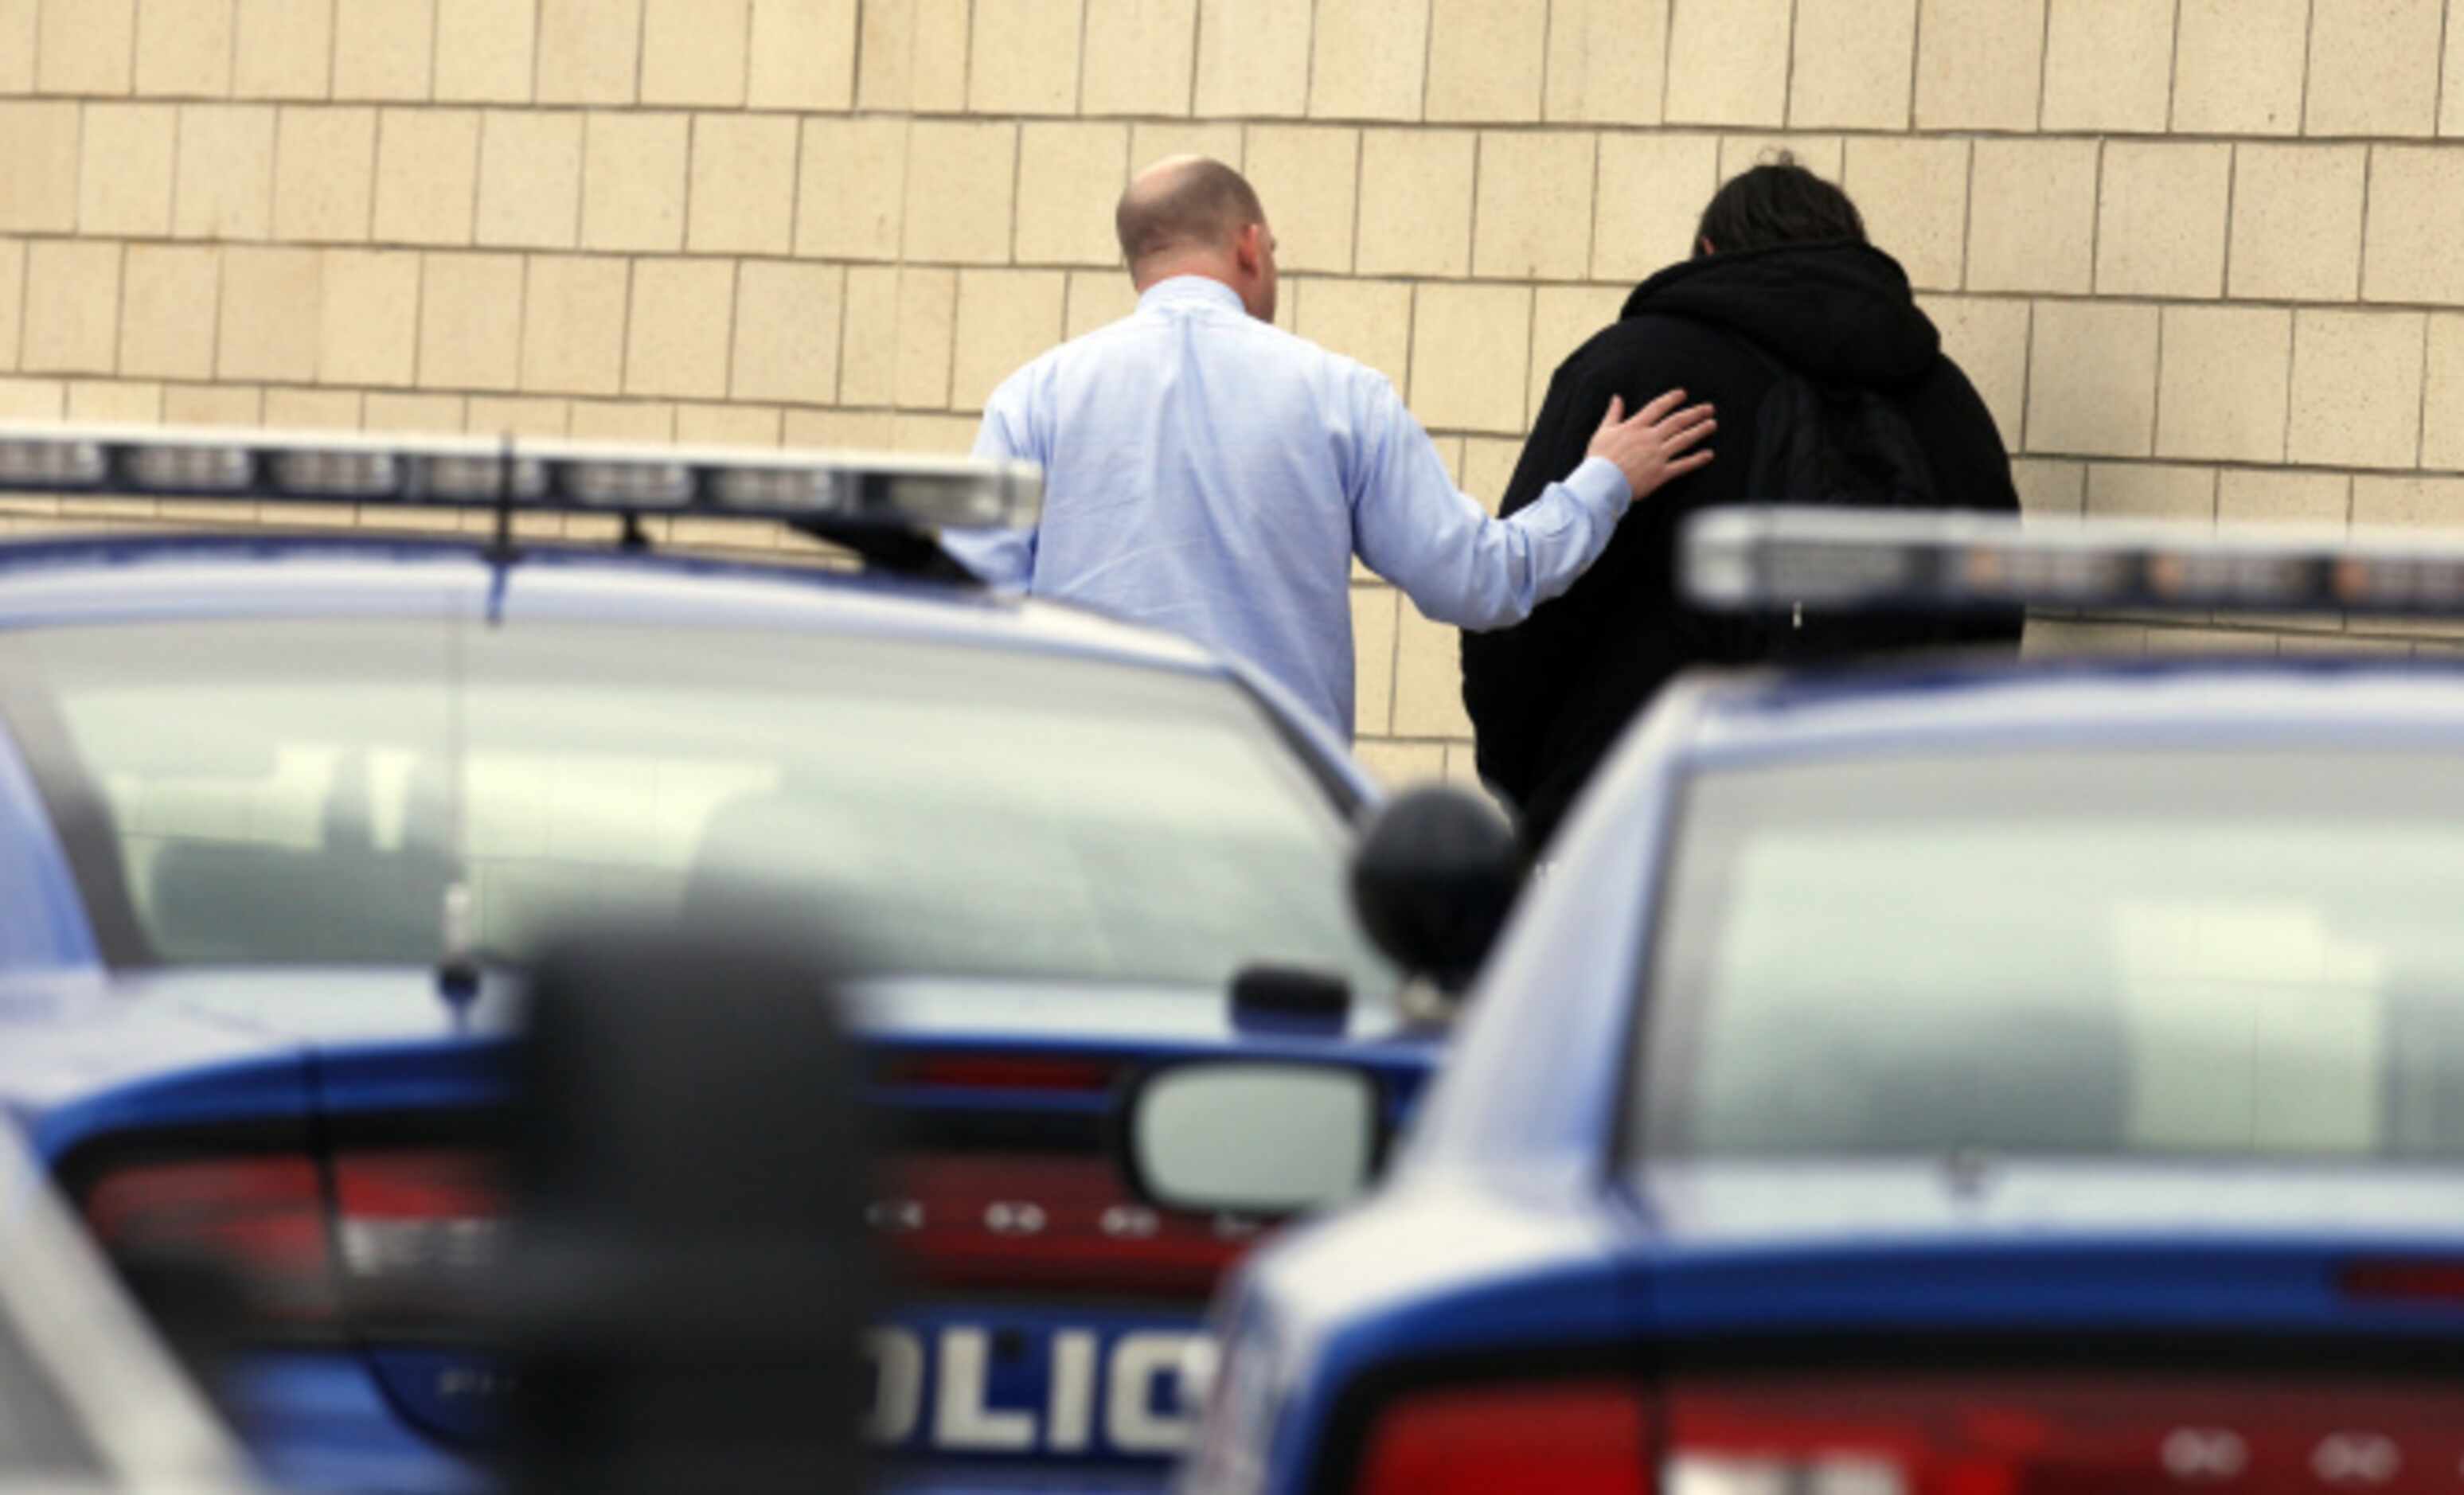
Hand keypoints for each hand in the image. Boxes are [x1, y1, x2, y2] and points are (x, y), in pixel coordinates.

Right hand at [1585, 389, 1715, 500]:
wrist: (1601, 483)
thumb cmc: (1599, 458)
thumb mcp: (1603, 432)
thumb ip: (1613, 414)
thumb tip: (1617, 397)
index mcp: (1635, 426)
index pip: (1658, 407)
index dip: (1672, 399)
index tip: (1683, 394)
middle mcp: (1650, 438)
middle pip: (1677, 422)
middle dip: (1694, 413)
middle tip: (1709, 408)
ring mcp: (1657, 455)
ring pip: (1683, 439)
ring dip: (1699, 431)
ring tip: (1712, 424)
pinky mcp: (1661, 473)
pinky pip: (1683, 465)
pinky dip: (1697, 459)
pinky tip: (1709, 454)